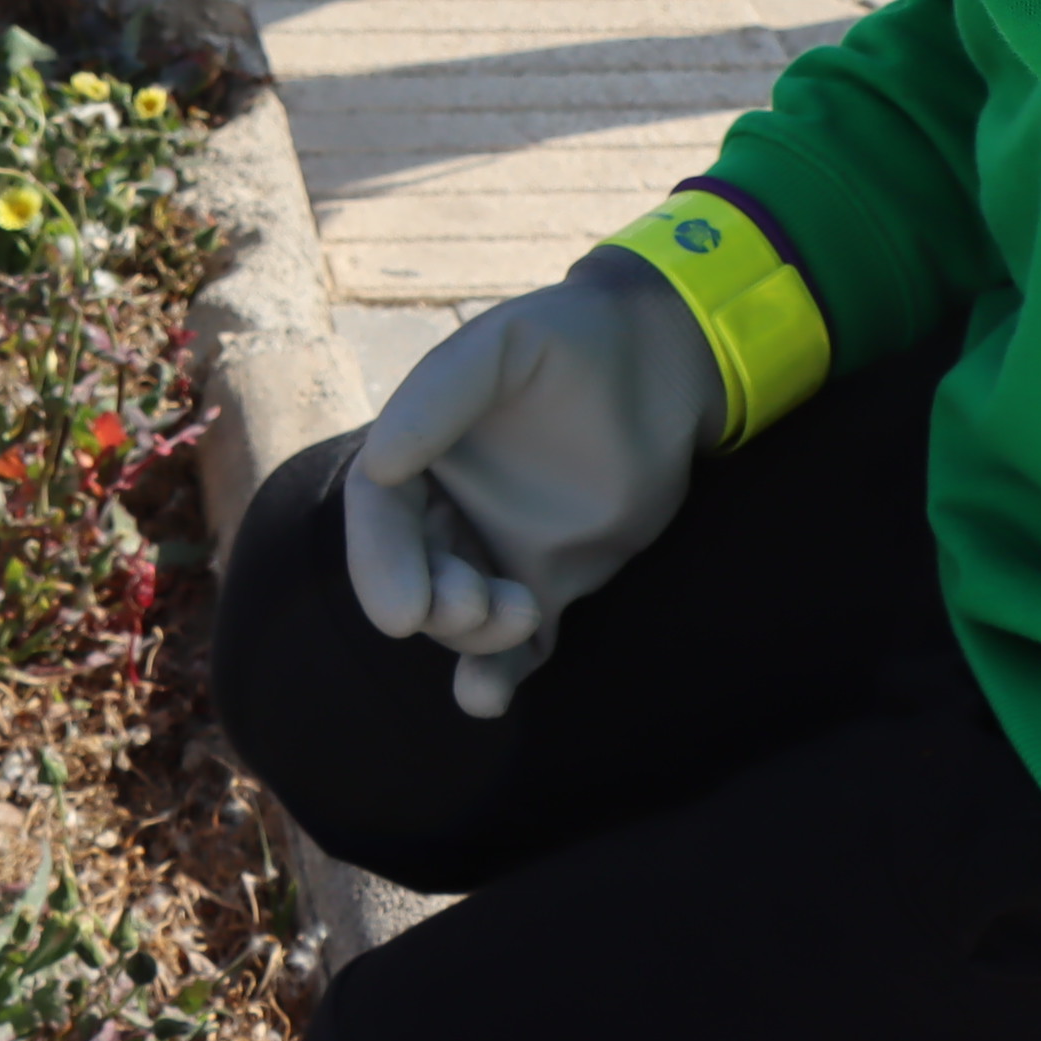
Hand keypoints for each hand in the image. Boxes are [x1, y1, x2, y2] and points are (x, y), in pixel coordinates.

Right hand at [340, 251, 717, 717]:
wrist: (663, 366)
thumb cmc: (575, 340)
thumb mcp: (506, 344)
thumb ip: (442, 393)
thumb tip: (381, 462)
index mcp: (421, 448)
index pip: (378, 511)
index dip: (379, 562)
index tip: (402, 610)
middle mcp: (449, 505)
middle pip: (414, 571)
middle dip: (432, 604)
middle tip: (471, 607)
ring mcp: (498, 549)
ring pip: (461, 614)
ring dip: (472, 637)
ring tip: (521, 616)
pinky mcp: (550, 582)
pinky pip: (518, 642)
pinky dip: (500, 675)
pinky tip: (490, 700)